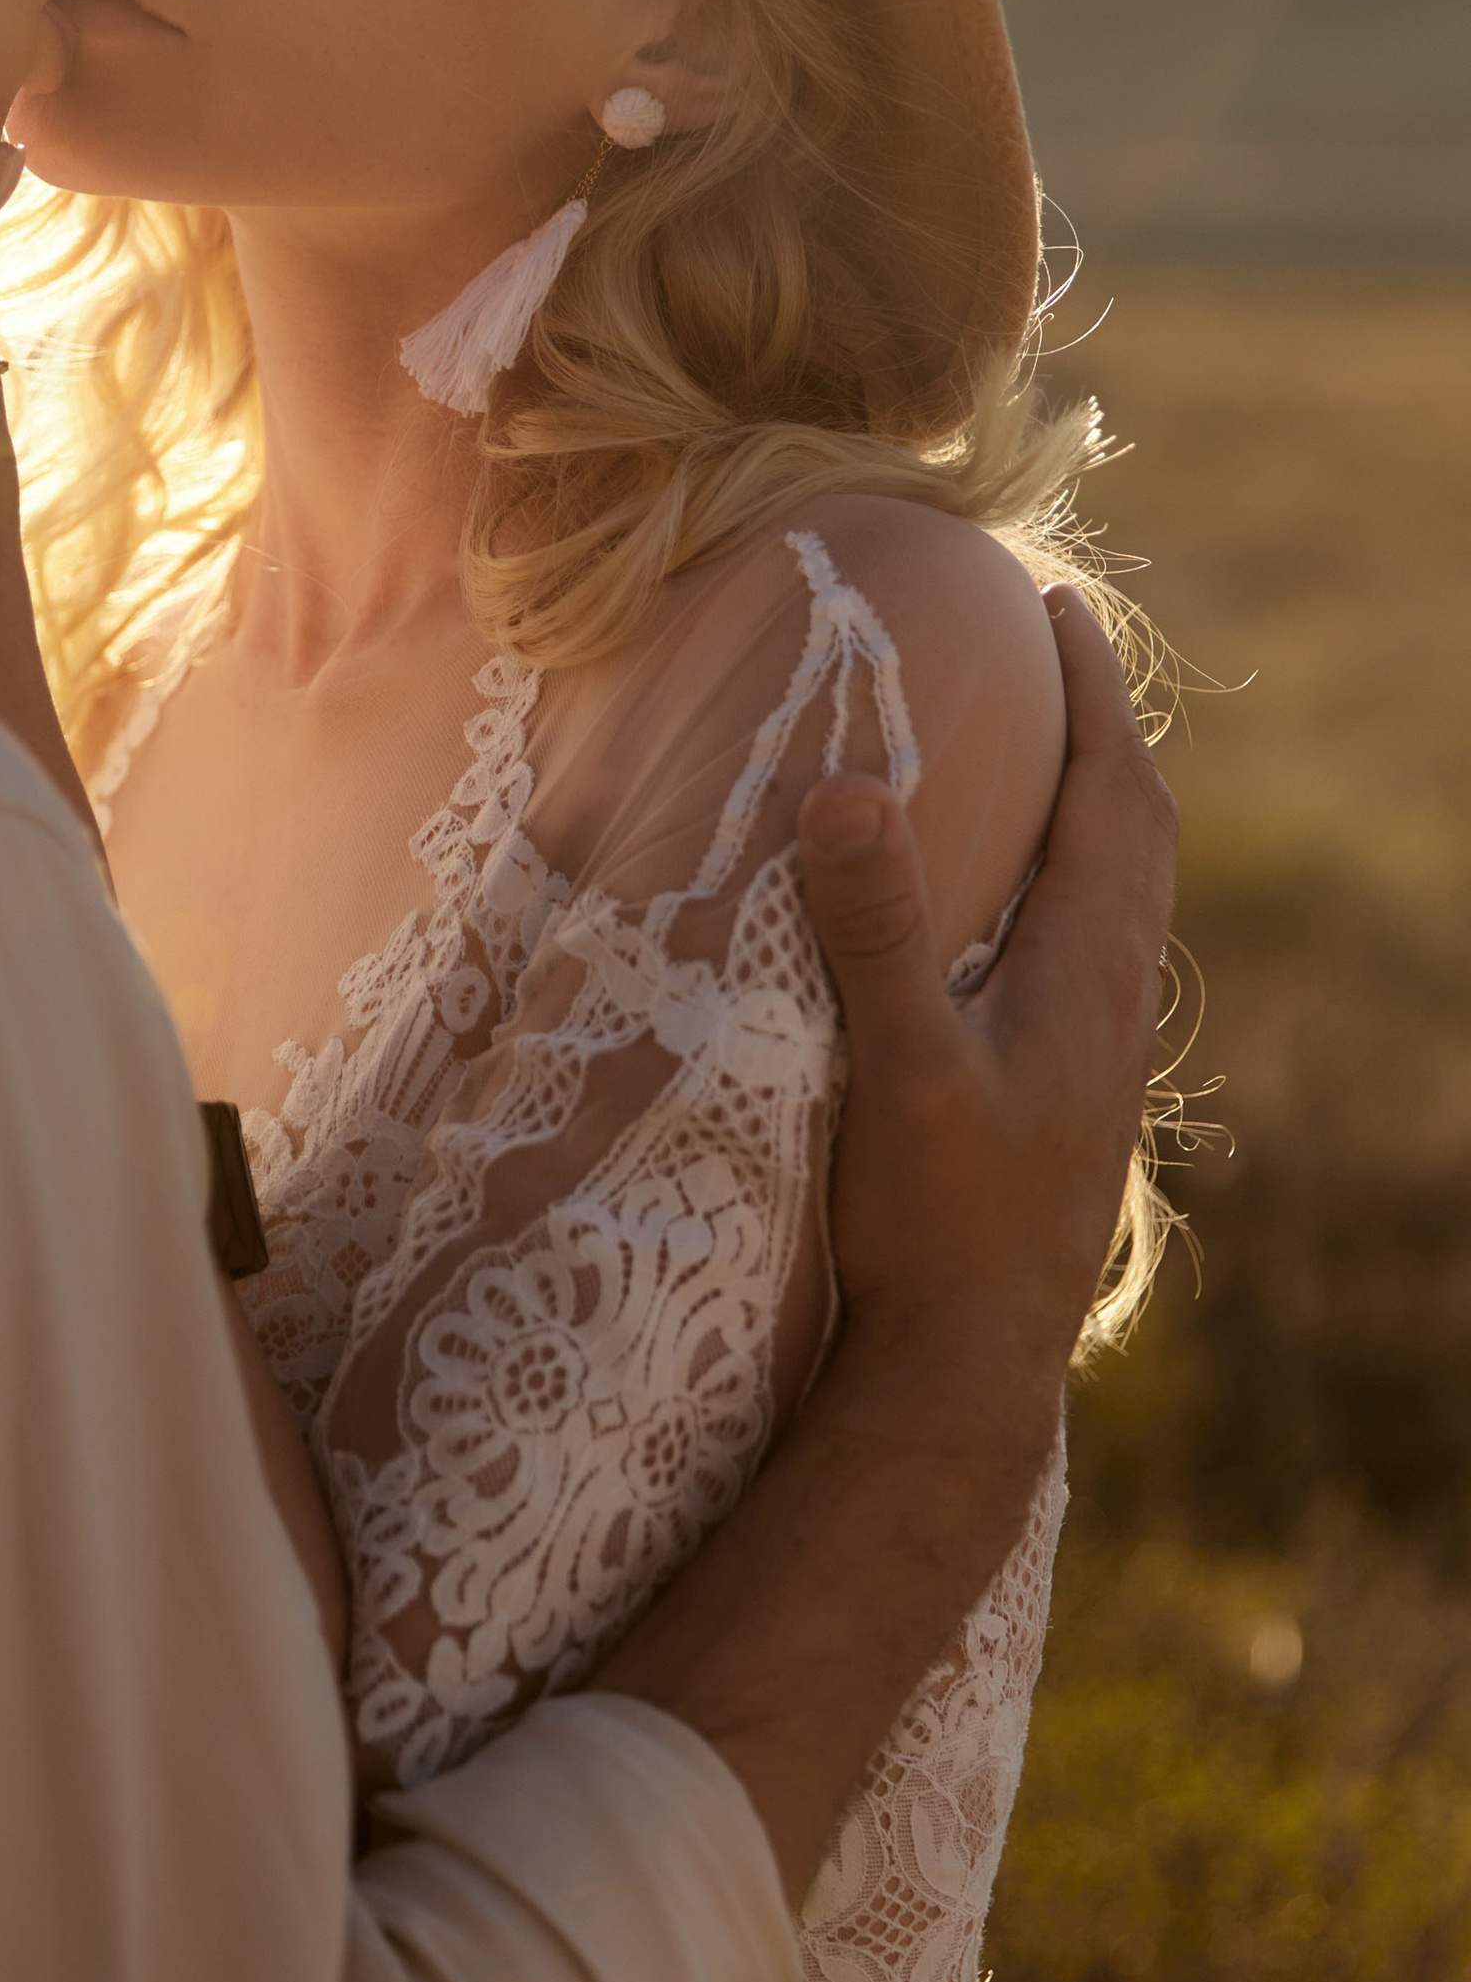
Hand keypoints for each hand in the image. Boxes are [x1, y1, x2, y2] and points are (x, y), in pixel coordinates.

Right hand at [598, 584, 1176, 1901]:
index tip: (1057, 604)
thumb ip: (872, 930)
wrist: (966, 1377)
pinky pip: (1074, 955)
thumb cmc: (934, 1224)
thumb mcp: (896, 1068)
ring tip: (1028, 759)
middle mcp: (1106, 1010)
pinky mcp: (1057, 1106)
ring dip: (1080, 813)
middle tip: (1052, 654)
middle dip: (1097, 735)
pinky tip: (992, 918)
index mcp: (1085, 978)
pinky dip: (1050, 891)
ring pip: (1111, 902)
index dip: (1092, 696)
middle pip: (1132, 837)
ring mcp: (1089, 1062)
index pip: (1114, 800)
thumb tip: (848, 789)